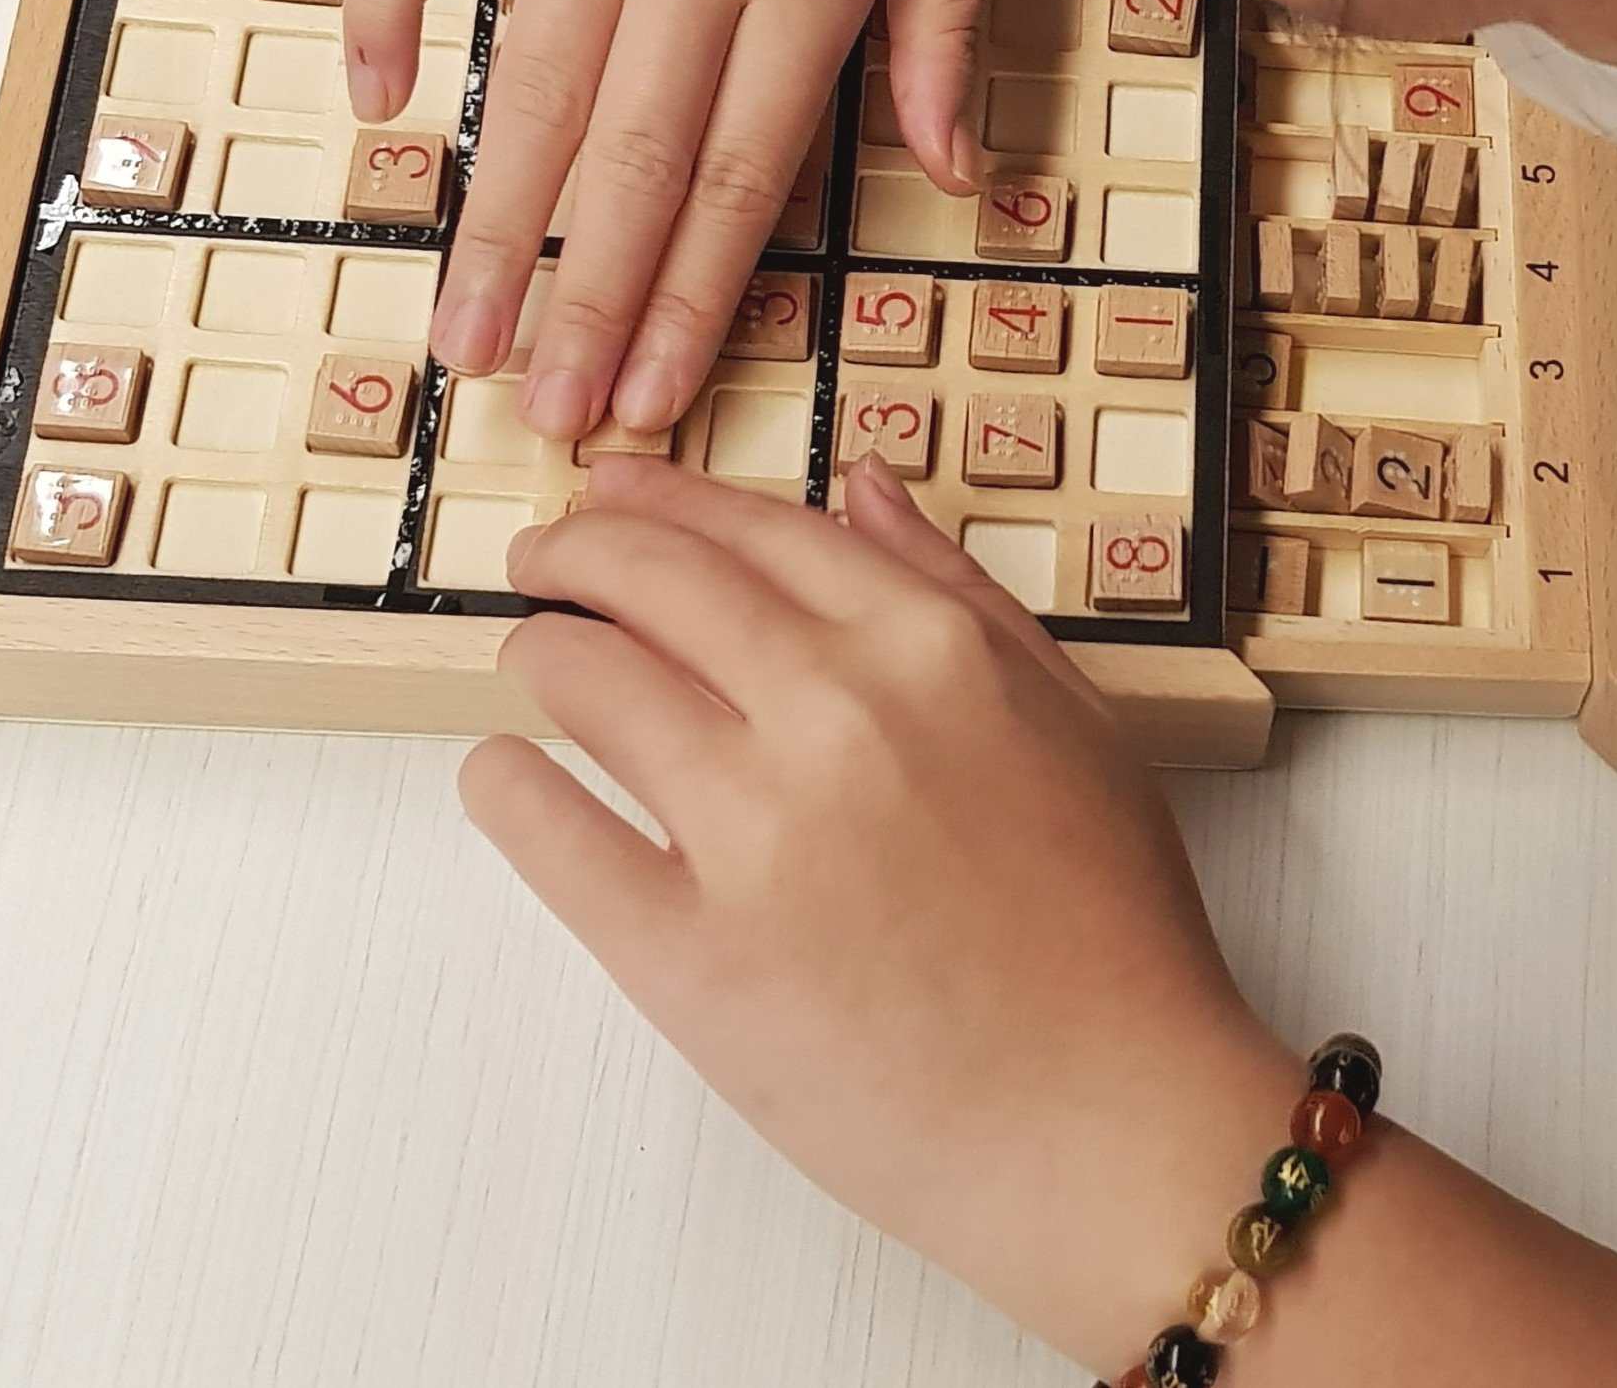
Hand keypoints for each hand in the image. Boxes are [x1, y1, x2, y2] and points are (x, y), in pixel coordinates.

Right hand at [345, 0, 987, 440]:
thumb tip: (952, 178)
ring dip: (490, 215)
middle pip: (628, 156)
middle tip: (537, 413)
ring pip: (527, 74)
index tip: (649, 401)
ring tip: (454, 332)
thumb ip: (948, 31)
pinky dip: (384, 2)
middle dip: (582, 301)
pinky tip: (374, 103)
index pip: (740, 174)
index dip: (692, 301)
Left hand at [463, 458, 1298, 1375]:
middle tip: (543, 564)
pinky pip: (545, 832)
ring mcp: (752, 833)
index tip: (614, 496)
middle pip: (646, 581)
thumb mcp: (1074, 721)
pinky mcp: (686, 955)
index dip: (662, 501)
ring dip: (538, 658)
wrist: (1109, 1125)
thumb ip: (960, 593)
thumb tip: (861, 491)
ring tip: (536, 671)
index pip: (754, 529)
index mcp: (929, 650)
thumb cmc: (1109, 939)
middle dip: (573, 554)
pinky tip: (509, 778)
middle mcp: (834, 714)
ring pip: (579, 682)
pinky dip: (507, 788)